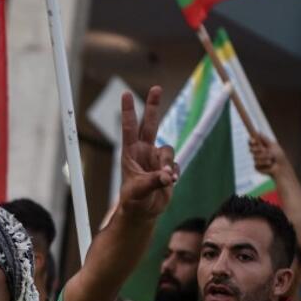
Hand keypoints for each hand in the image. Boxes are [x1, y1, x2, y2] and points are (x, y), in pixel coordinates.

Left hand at [117, 87, 177, 216]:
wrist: (143, 212)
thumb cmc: (134, 201)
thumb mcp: (138, 192)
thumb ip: (153, 182)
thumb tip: (168, 175)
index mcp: (130, 153)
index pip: (129, 128)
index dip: (128, 111)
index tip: (125, 93)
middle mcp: (143, 151)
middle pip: (150, 123)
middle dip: (153, 105)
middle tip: (156, 88)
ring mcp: (156, 158)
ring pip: (168, 149)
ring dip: (168, 162)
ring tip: (166, 178)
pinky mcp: (167, 168)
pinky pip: (175, 165)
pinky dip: (174, 172)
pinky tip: (169, 183)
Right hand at [248, 133, 287, 177]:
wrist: (281, 167)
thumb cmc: (279, 155)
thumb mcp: (272, 145)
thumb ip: (265, 139)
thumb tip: (259, 132)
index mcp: (260, 147)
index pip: (252, 143)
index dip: (251, 141)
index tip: (253, 141)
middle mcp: (257, 153)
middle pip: (251, 149)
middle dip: (258, 150)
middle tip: (264, 150)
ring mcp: (256, 160)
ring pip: (255, 157)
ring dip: (264, 157)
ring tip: (271, 159)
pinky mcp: (257, 167)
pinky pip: (257, 164)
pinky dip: (264, 163)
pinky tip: (269, 165)